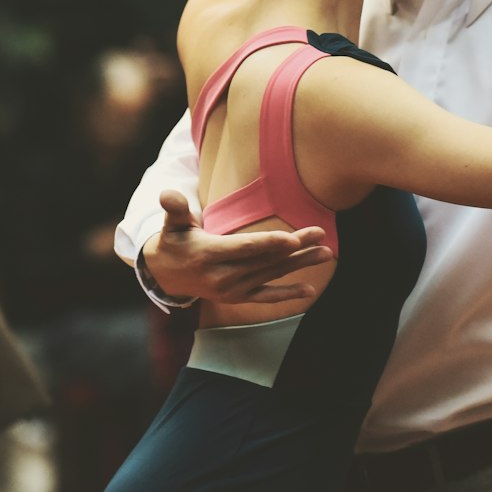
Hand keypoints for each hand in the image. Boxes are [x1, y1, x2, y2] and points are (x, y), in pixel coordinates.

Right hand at [143, 190, 332, 304]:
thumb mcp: (172, 224)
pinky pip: (265, 297)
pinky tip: (310, 291)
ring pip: (271, 275)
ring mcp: (231, 290)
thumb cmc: (174, 241)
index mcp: (208, 254)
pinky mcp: (237, 297)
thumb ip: (175, 209)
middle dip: (295, 247)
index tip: (292, 239)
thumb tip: (167, 194)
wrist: (165, 276)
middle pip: (265, 260)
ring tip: (326, 253)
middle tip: (321, 233)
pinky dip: (287, 295)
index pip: (244, 248)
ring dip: (300, 265)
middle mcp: (222, 276)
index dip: (269, 243)